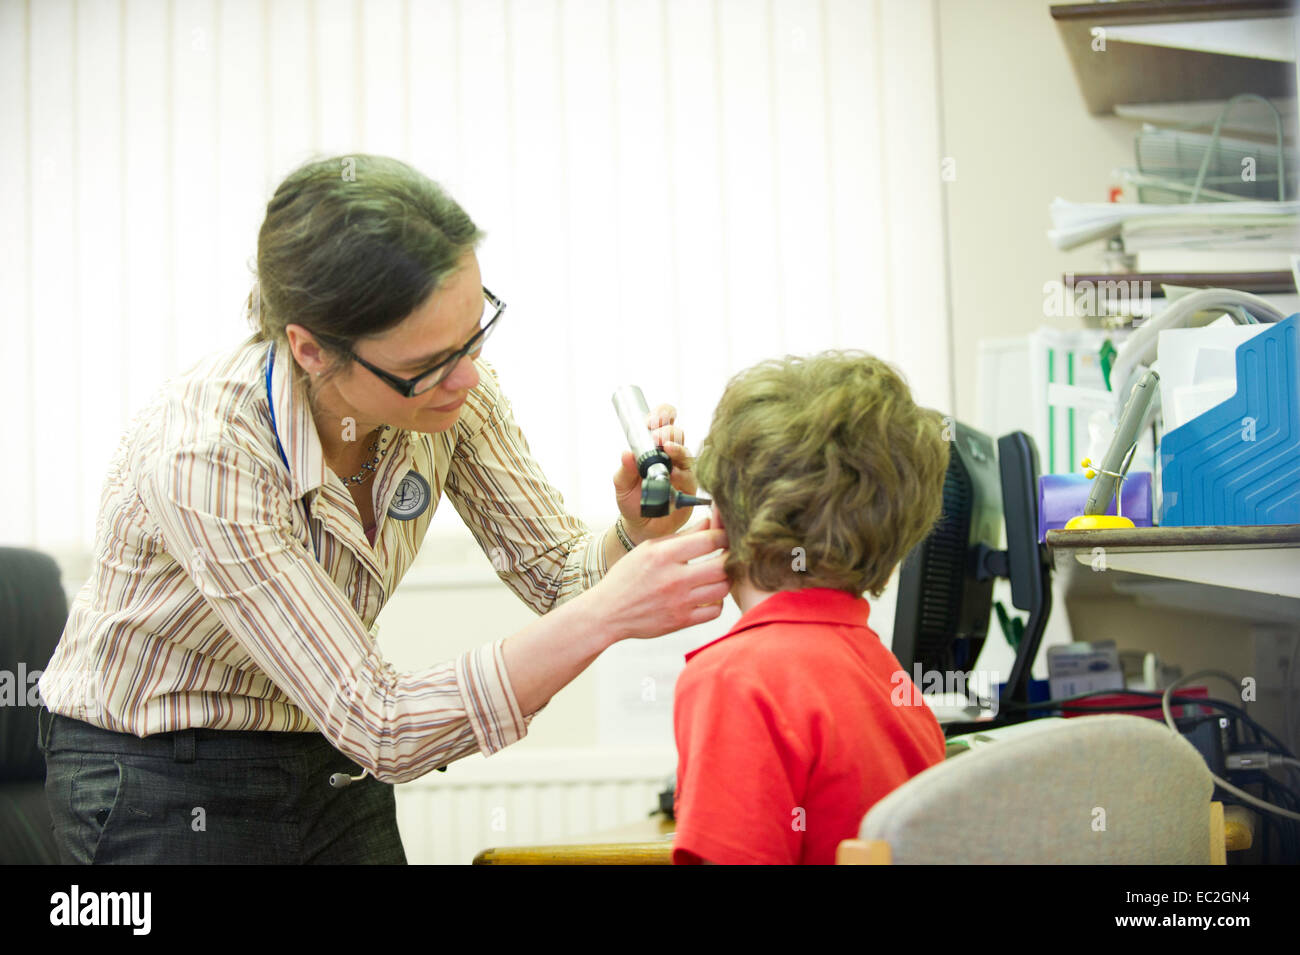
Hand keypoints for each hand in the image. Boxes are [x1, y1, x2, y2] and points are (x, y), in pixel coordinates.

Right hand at [591, 515, 729, 640]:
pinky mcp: (682, 621)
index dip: (724, 534)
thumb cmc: (628, 576)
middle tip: (728, 554)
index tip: (724, 534)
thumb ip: (682, 536)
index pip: (709, 540)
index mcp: (664, 555)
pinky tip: (708, 595)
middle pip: (723, 565)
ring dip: (725, 579)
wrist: (608, 612)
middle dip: (730, 556)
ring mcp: (679, 602)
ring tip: (718, 574)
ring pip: (723, 588)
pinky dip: (717, 602)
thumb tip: (710, 522)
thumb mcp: (649, 548)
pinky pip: (715, 610)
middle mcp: (673, 579)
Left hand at [612, 403, 700, 541]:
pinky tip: (673, 474)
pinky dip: (682, 474)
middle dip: (668, 432)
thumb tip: (626, 453)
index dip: (661, 415)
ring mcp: (682, 471)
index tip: (651, 421)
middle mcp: (671, 456)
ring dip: (677, 450)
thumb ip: (624, 469)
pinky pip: (690, 477)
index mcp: (654, 447)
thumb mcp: (622, 484)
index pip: (663, 422)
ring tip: (668, 450)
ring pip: (686, 453)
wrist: (641, 526)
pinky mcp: (689, 488)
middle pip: (677, 434)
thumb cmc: (632, 500)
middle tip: (657, 437)